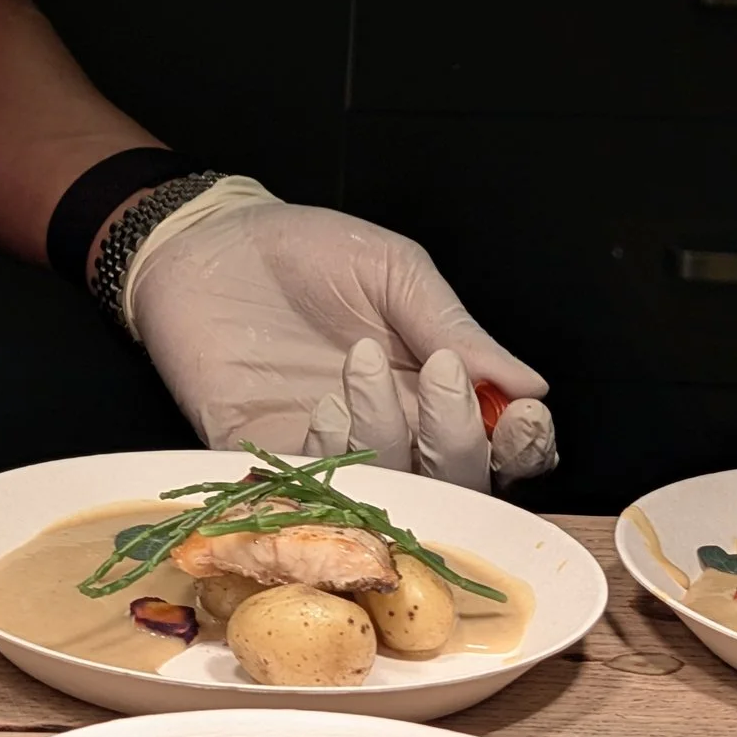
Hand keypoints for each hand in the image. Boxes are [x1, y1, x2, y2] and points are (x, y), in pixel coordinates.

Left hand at [121, 180, 555, 491]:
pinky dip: (327, 459)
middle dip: (461, 442)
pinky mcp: (268, 461)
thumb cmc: (306, 251)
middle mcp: (395, 433)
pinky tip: (321, 407)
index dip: (525, 445)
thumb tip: (529, 383)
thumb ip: (453, 325)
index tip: (524, 414)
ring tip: (360, 364)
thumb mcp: (393, 270)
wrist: (207, 246)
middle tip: (438, 374)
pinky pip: (309, 491)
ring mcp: (334, 452)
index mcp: (437, 388)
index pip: (501, 444)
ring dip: (387, 436)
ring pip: (389, 491)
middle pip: (456, 482)